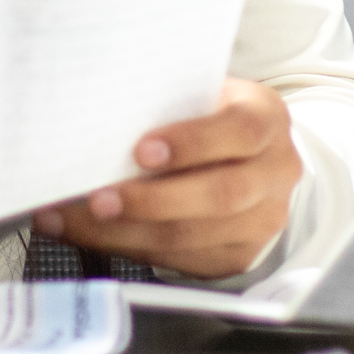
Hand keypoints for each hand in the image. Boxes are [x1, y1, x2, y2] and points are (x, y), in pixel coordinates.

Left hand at [31, 78, 300, 279]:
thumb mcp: (203, 93)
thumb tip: (99, 116)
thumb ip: (168, 103)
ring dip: (128, 231)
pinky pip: (182, 260)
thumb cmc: (211, 115)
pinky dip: (131, 248)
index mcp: (266, 118)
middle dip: (152, 200)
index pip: (238, 132)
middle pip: (219, 195)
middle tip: (98, 198)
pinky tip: (95, 234)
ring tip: (78, 218)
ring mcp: (262, 220)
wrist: (253, 156)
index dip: (190, 143)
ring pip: (194, 236)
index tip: (141, 150)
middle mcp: (274, 172)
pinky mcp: (238, 254)